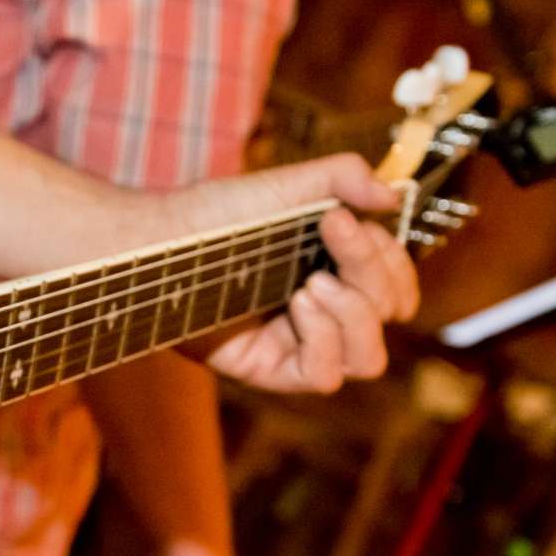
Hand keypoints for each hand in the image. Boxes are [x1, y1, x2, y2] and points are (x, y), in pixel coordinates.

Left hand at [186, 156, 418, 393]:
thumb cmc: (214, 214)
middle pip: (389, 317)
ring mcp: (298, 344)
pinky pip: (324, 376)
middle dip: (373, 275)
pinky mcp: (270, 369)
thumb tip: (392, 195)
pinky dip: (324, 340)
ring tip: (312, 283)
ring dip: (354, 314)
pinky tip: (298, 305)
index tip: (344, 219)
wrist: (159, 240)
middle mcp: (324, 312)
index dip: (390, 259)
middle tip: (332, 234)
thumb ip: (342, 178)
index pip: (396, 286)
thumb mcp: (285, 185)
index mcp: (336, 272)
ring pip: (368, 358)